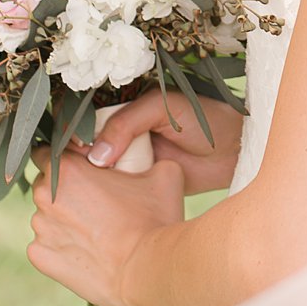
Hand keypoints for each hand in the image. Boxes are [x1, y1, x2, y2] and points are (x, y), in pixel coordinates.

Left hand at [27, 142, 184, 305]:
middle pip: (46, 186)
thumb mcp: (164, 174)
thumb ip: (147, 157)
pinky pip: (46, 247)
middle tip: (98, 203)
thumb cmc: (154, 221)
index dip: (65, 160)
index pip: (45, 152)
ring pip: (47, 218)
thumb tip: (147, 156)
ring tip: (97, 232)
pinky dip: (62, 248)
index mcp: (66, 169)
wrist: (146, 271)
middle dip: (66, 191)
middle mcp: (44, 196)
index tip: (84, 171)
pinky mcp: (40, 257)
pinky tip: (88, 253)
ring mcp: (40, 229)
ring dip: (65, 221)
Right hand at [84, 87, 244, 194]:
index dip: (72, 128)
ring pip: (94, 169)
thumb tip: (96, 155)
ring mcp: (127, 158)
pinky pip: (114, 188)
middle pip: (83, 144)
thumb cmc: (203, 118)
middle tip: (82, 165)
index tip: (73, 144)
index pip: (84, 115)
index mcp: (123, 107)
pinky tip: (101, 198)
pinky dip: (105, 193)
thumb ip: (126, 123)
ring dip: (87, 176)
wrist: (234, 150)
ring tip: (91, 182)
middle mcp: (120, 133)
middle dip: (76, 155)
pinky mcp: (137, 183)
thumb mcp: (162, 108)